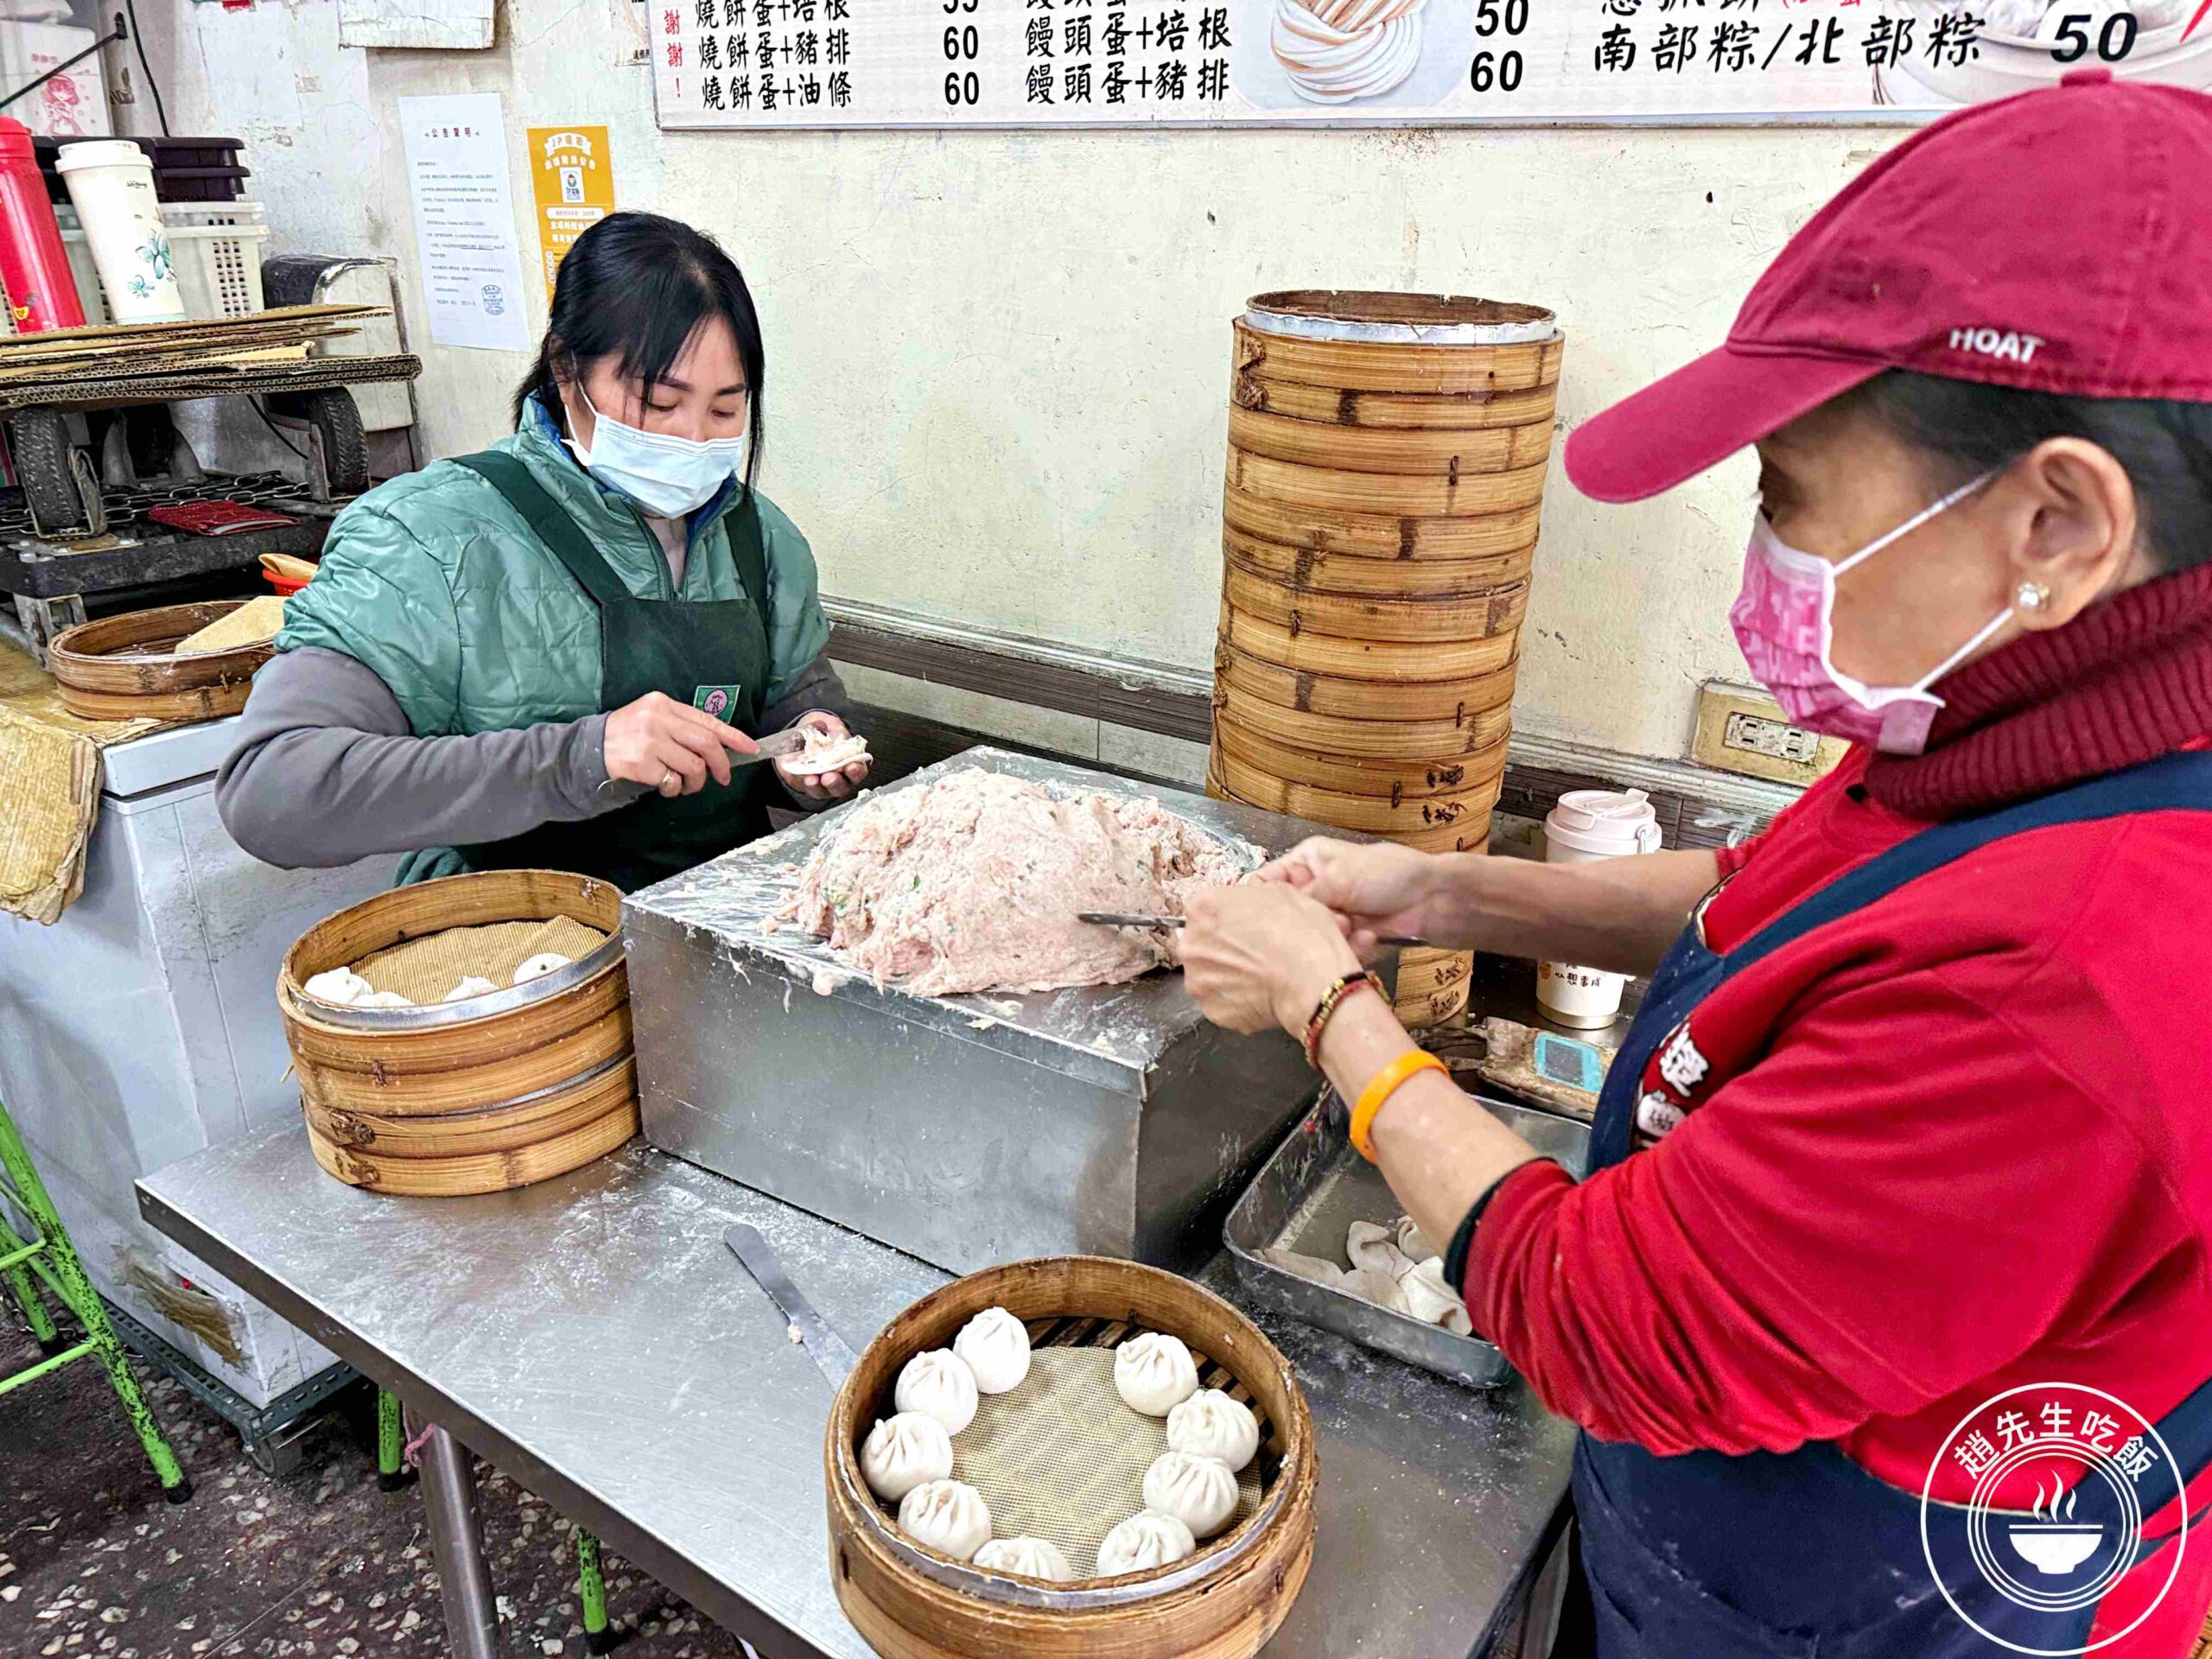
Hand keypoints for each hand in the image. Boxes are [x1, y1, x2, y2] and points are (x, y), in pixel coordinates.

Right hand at [604, 691, 758, 796]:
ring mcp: (649, 741)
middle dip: (721, 764)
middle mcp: (658, 719)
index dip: (734, 736)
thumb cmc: (628, 734)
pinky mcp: (642, 763)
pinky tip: (664, 786)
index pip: (707, 720)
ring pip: (693, 766)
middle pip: (706, 744)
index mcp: (664, 704)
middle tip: (723, 778)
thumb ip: (681, 726)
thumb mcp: (653, 718)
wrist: (590, 747)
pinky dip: (673, 788)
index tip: (750, 748)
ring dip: (695, 782)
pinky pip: (672, 781)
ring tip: (684, 785)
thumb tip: (719, 745)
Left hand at [776, 710, 870, 803]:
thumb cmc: (822, 730)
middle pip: (843, 786)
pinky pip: (809, 788)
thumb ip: (835, 731)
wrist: (802, 734)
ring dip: (820, 786)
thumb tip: (837, 737)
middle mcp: (840, 776)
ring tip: (812, 779)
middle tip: (830, 777)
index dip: (857, 770)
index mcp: (851, 761)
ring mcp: (824, 783)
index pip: (859, 770)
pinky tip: (804, 777)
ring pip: (825, 791)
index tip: (851, 767)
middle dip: (836, 782)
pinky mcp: (809, 784)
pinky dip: (807, 785)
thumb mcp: (830, 725)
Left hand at [1181, 882, 1363, 1036]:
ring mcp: (1198, 980)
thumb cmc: (1302, 934)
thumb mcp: (1282, 892)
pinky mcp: (1211, 1010)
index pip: (1205, 908)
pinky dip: (1237, 1000)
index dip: (1228, 916)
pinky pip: (1221, 1002)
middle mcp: (1191, 943)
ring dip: (1227, 974)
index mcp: (1203, 906)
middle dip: (1222, 946)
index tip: (1246, 924)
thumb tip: (1252, 903)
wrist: (1314, 982)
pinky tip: (1260, 995)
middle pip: (1201, 942)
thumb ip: (1253, 895)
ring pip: (1209, 974)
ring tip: (1260, 976)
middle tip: (1254, 952)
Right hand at [1257, 838, 1442, 957]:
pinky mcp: (1341, 942)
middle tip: (1324, 918)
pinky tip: (1367, 936)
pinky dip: (1346, 949)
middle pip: (1283, 915)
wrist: (1430, 901)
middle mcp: (1311, 891)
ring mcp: (1326, 918)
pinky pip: (1328, 953)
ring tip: (1351, 925)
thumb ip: (1301, 893)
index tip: (1261, 915)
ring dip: (1327, 936)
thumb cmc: (1387, 874)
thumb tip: (1268, 910)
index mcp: (1305, 864)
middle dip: (1301, 922)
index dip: (1260, 900)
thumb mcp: (1339, 875)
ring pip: (1305, 938)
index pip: (1265, 882)